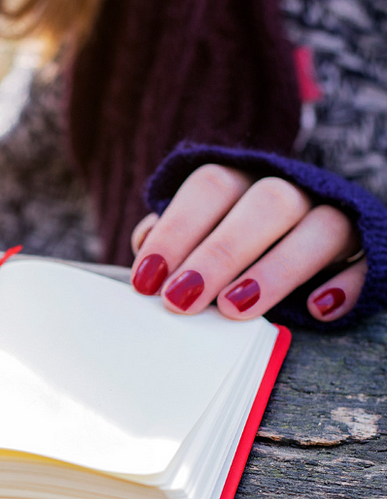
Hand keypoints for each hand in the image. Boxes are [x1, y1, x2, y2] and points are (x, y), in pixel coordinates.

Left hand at [129, 164, 365, 321]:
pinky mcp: (368, 246)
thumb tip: (145, 247)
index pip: (210, 186)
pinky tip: (317, 309)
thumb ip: (172, 235)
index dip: (176, 230)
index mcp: (242, 179)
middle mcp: (291, 189)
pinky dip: (346, 284)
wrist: (295, 238)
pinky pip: (368, 259)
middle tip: (180, 300)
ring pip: (321, 228)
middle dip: (219, 254)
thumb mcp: (197, 232)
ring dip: (276, 270)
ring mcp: (334, 214)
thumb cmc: (228, 240)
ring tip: (235, 309)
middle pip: (265, 204)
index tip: (147, 279)